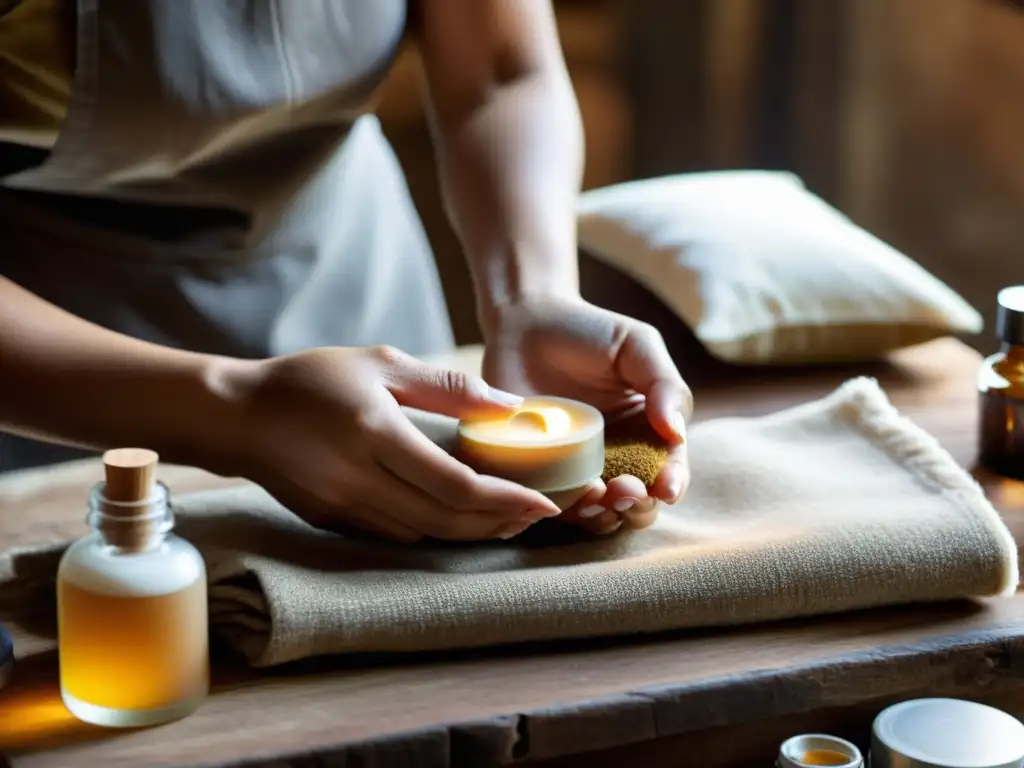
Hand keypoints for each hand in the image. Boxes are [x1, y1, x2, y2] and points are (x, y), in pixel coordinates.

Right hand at [224, 345, 561, 541]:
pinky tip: (458, 516)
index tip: (544, 502)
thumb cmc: (310, 380)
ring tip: (508, 516)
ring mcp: (343, 507)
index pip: (455, 485)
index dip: (506, 500)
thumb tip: (510, 405)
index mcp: (375, 434)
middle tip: (537, 515)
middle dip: (499, 523)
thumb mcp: (380, 364)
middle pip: (446, 521)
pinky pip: (396, 534)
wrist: (235, 415)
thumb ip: (447, 387)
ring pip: (424, 534)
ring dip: (471, 531)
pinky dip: (435, 529)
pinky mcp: (333, 521)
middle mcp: (359, 480)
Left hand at [483, 296, 691, 534]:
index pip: (670, 469)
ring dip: (603, 516)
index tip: (666, 487)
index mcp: (647, 433)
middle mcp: (616, 458)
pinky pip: (553, 502)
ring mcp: (576, 469)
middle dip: (638, 506)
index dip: (672, 484)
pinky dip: (562, 507)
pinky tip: (565, 495)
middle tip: (626, 490)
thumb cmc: (588, 331)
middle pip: (639, 502)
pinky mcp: (539, 472)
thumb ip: (664, 385)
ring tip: (598, 496)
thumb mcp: (637, 347)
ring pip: (599, 513)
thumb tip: (676, 433)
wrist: (525, 321)